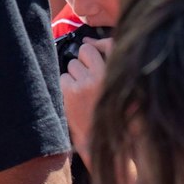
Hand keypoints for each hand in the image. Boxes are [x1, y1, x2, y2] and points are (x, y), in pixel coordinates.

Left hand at [61, 37, 108, 154]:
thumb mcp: (121, 89)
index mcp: (119, 75)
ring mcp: (85, 83)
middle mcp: (103, 76)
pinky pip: (63, 77)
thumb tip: (89, 40)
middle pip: (85, 51)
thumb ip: (109, 64)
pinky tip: (74, 99)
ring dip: (75, 75)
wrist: (101, 143)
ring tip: (83, 92)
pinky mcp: (71, 91)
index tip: (93, 47)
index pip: (110, 44)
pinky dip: (66, 86)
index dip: (99, 45)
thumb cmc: (111, 114)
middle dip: (84, 62)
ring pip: (72, 64)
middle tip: (87, 79)